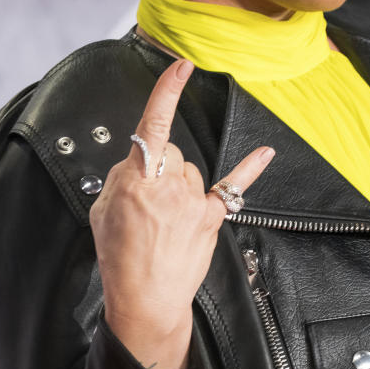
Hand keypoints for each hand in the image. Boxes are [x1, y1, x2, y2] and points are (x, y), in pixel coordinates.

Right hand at [89, 58, 274, 368]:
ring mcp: (194, 202)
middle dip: (158, 167)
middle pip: (170, 151)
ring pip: (190, 170)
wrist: (145, 300)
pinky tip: (267, 152)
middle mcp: (169, 186)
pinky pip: (233, 185)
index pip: (152, 126)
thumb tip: (138, 162)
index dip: (167, 93)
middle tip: (145, 202)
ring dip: (179, 184)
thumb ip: (120, 178)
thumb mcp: (102, 212)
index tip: (180, 68)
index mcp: (137, 181)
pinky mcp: (212, 217)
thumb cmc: (120, 258)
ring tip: (164, 219)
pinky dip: (250, 167)